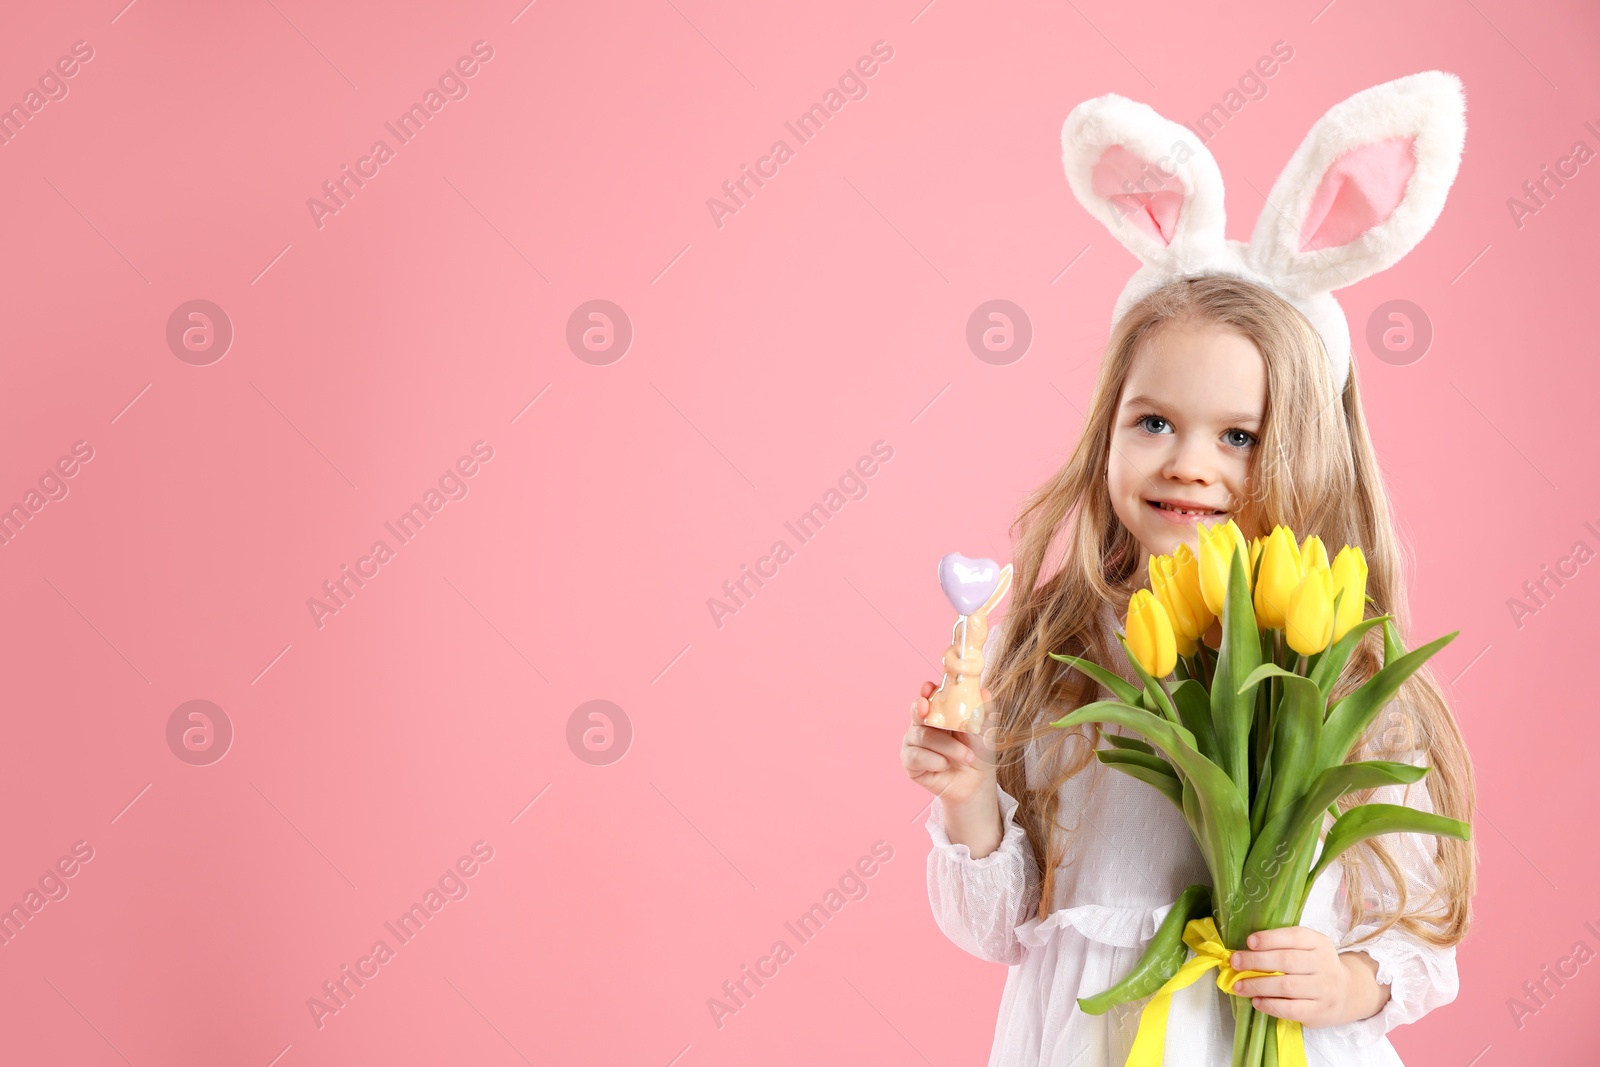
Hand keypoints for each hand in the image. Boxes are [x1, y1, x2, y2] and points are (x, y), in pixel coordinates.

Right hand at [901, 680, 997, 808]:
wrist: (977, 782)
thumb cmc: (978, 752)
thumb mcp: (984, 729)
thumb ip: (983, 710)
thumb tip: (985, 692)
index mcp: (938, 712)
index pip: (927, 696)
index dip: (925, 691)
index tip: (929, 688)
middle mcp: (922, 725)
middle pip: (916, 712)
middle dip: (922, 710)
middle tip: (927, 709)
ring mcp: (914, 744)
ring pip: (921, 736)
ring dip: (947, 747)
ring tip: (966, 756)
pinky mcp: (910, 763)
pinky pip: (915, 756)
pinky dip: (934, 760)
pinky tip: (945, 765)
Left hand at [1229, 927, 1390, 1027]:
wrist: (1348, 992)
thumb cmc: (1316, 965)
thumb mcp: (1308, 947)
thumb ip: (1283, 945)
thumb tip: (1246, 949)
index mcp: (1318, 943)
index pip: (1295, 937)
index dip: (1270, 939)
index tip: (1249, 942)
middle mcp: (1323, 964)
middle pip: (1287, 961)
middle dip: (1257, 961)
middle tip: (1235, 962)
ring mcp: (1323, 989)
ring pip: (1287, 986)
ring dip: (1258, 985)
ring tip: (1239, 985)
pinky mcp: (1319, 1011)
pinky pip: (1291, 1009)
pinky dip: (1270, 1005)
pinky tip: (1256, 1001)